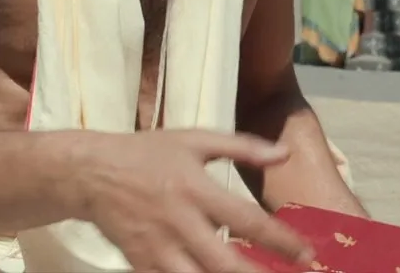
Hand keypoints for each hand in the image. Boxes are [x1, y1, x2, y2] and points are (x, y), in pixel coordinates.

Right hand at [70, 130, 309, 272]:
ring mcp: (158, 248)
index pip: (246, 219)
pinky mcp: (141, 263)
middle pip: (225, 262)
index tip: (307, 253)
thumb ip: (242, 147)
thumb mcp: (194, 139)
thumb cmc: (148, 153)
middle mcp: (179, 222)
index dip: (280, 240)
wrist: (91, 173)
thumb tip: (285, 153)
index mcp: (195, 188)